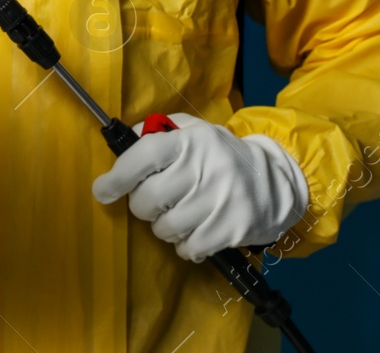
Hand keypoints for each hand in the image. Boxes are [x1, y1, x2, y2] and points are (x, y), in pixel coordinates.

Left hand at [91, 113, 308, 261]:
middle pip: (148, 200)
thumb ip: (158, 132)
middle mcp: (205, 168)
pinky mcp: (232, 229)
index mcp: (191, 141)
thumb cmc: (222, 156)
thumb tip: (124, 140)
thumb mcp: (194, 132)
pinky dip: (185, 245)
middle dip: (143, 206)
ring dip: (164, 227)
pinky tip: (196, 231)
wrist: (276, 181)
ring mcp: (220, 200)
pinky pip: (188, 247)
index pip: (144, 155)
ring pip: (166, 228)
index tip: (103, 190)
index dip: (118, 175)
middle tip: (156, 202)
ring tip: (180, 215)